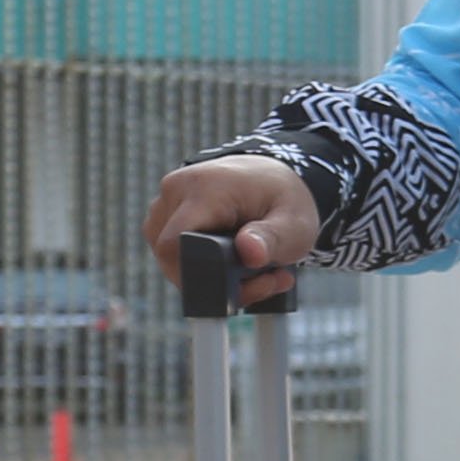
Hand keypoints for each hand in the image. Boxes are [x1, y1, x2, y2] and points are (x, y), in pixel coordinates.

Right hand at [143, 155, 319, 305]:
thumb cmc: (283, 198)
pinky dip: (204, 269)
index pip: (175, 244)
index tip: (246, 283)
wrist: (271, 177)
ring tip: (253, 270)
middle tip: (263, 281)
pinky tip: (235, 265)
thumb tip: (249, 252)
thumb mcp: (295, 221)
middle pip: (173, 259)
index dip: (202, 276)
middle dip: (217, 283)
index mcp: (205, 188)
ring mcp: (165, 204)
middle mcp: (176, 191)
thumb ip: (274, 238)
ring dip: (212, 279)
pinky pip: (173, 254)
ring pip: (172, 261)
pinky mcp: (164, 218)